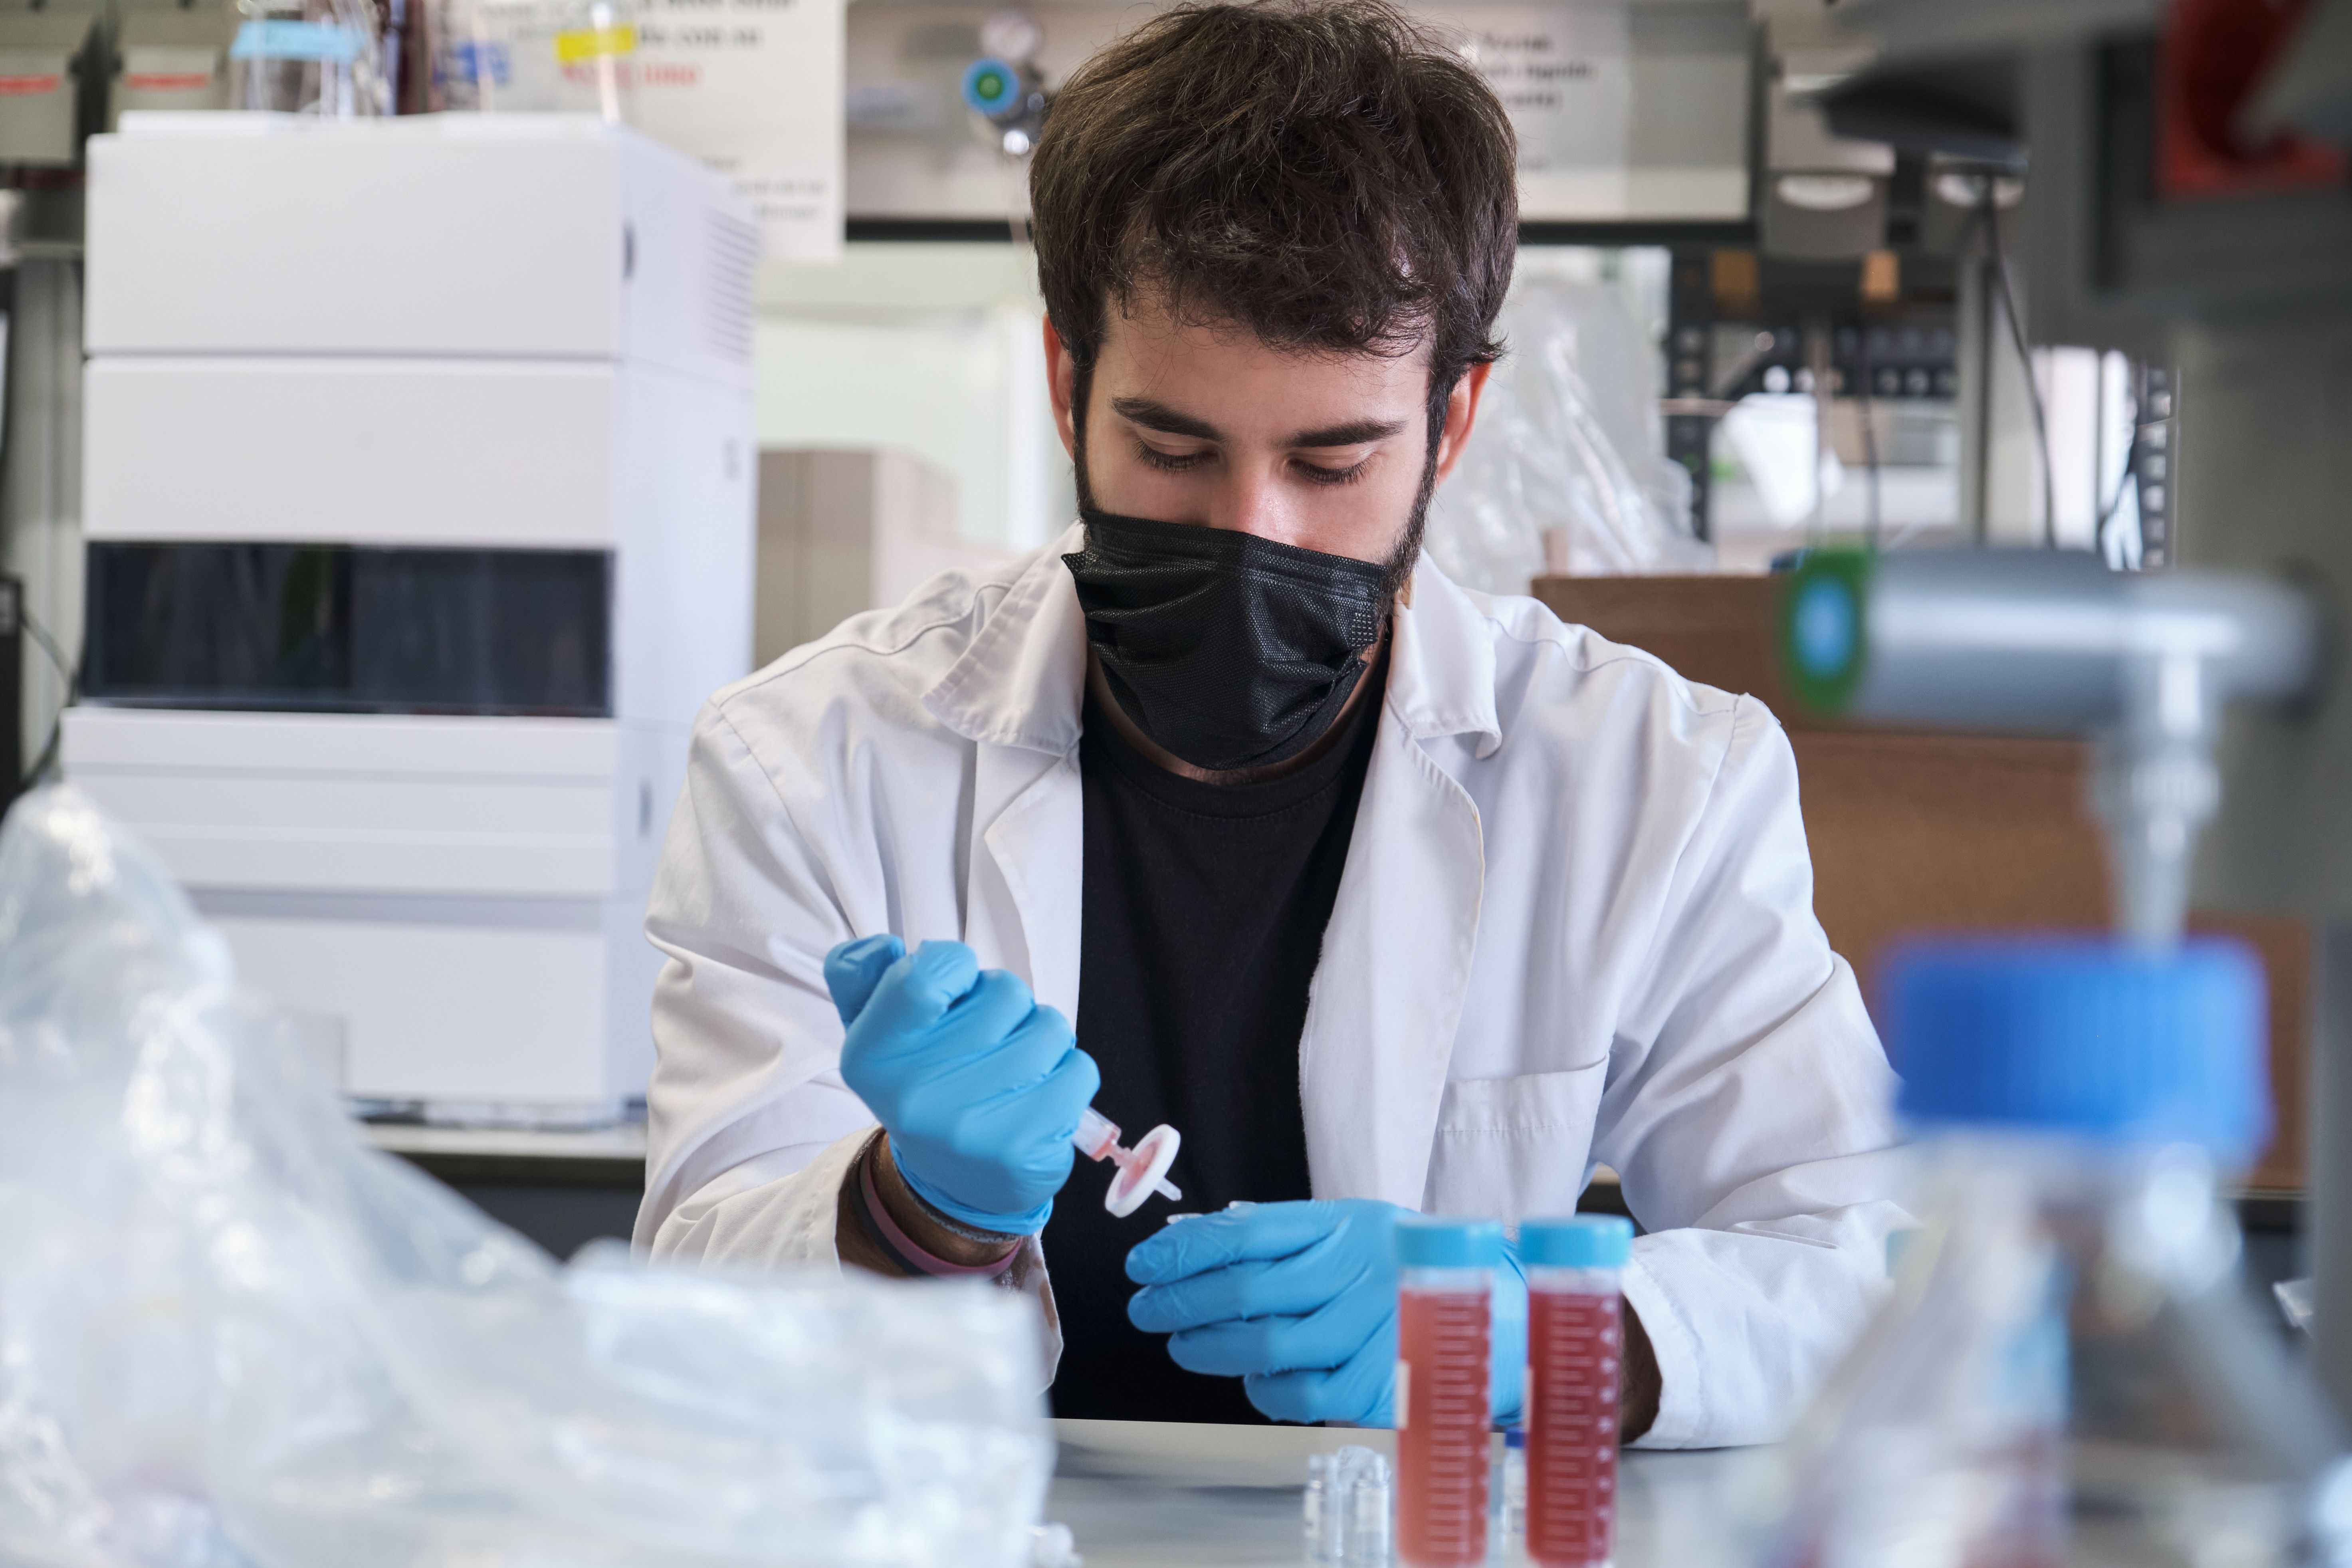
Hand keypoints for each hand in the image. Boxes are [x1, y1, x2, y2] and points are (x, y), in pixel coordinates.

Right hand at [825, 935, 1099, 1234]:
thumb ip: (862, 974)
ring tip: (1013, 1071)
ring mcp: (972, 1125)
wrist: (951, 1182)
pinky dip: (1067, 1075)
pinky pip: (1079, 1070)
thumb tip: (884, 944)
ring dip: (1041, 1039)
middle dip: (1007, 1007)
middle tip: (986, 1043)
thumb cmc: (923, 1085)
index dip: (957, 967)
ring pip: (1049, 1027)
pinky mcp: (1024, 1149)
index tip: (957, 989)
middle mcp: (917, 1092)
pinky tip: (1036, 1098)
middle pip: (1005, 991)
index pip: (926, 971)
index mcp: (873, 1054)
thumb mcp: (876, 1030)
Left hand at [1123, 1199, 1528, 1426]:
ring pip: (1265, 1348)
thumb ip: (1277, 1235)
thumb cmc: (1398, 1266)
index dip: (1185, 1249)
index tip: (1143, 1262)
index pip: (1246, 1231)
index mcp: (1344, 1222)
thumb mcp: (1347, 1227)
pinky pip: (1299, 1395)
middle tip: (1145, 1308)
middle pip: (1246, 1291)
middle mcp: (1358, 1271)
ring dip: (1209, 1348)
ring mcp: (1370, 1329)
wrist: (1491, 1311)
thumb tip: (1187, 1241)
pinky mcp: (1379, 1383)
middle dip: (1180, 1301)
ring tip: (1182, 1343)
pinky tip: (1252, 1376)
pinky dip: (1263, 1389)